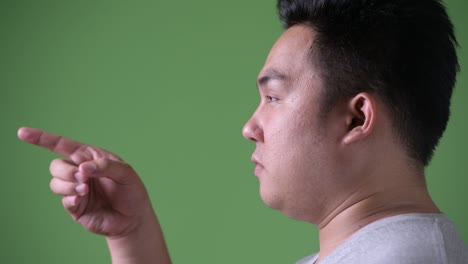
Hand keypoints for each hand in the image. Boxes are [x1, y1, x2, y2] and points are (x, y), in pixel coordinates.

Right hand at [17, 127, 151, 236]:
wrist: (134, 218)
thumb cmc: (131, 191)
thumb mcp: (125, 173)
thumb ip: (105, 166)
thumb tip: (82, 167)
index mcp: (90, 157)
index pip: (63, 145)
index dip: (43, 139)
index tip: (22, 133)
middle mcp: (80, 171)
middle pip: (56, 165)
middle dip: (66, 171)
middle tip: (84, 178)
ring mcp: (76, 189)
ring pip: (56, 183)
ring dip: (68, 185)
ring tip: (86, 190)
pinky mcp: (76, 206)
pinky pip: (64, 199)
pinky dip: (71, 198)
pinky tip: (82, 199)